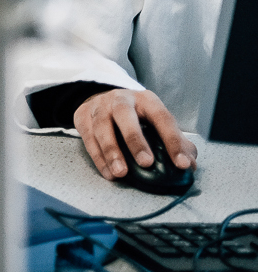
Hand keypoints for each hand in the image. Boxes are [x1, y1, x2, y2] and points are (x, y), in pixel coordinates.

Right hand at [75, 87, 193, 181]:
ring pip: (102, 127)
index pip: (162, 118)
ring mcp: (99, 107)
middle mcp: (120, 99)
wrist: (102, 98)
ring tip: (121, 173)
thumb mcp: (157, 121)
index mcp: (145, 100)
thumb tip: (190, 164)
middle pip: (125, 115)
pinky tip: (109, 173)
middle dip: (135, 139)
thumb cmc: (137, 115)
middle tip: (146, 163)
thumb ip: (176, 140)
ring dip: (111, 151)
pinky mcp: (82, 116)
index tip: (182, 164)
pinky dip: (98, 158)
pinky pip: (88, 138)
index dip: (173, 141)